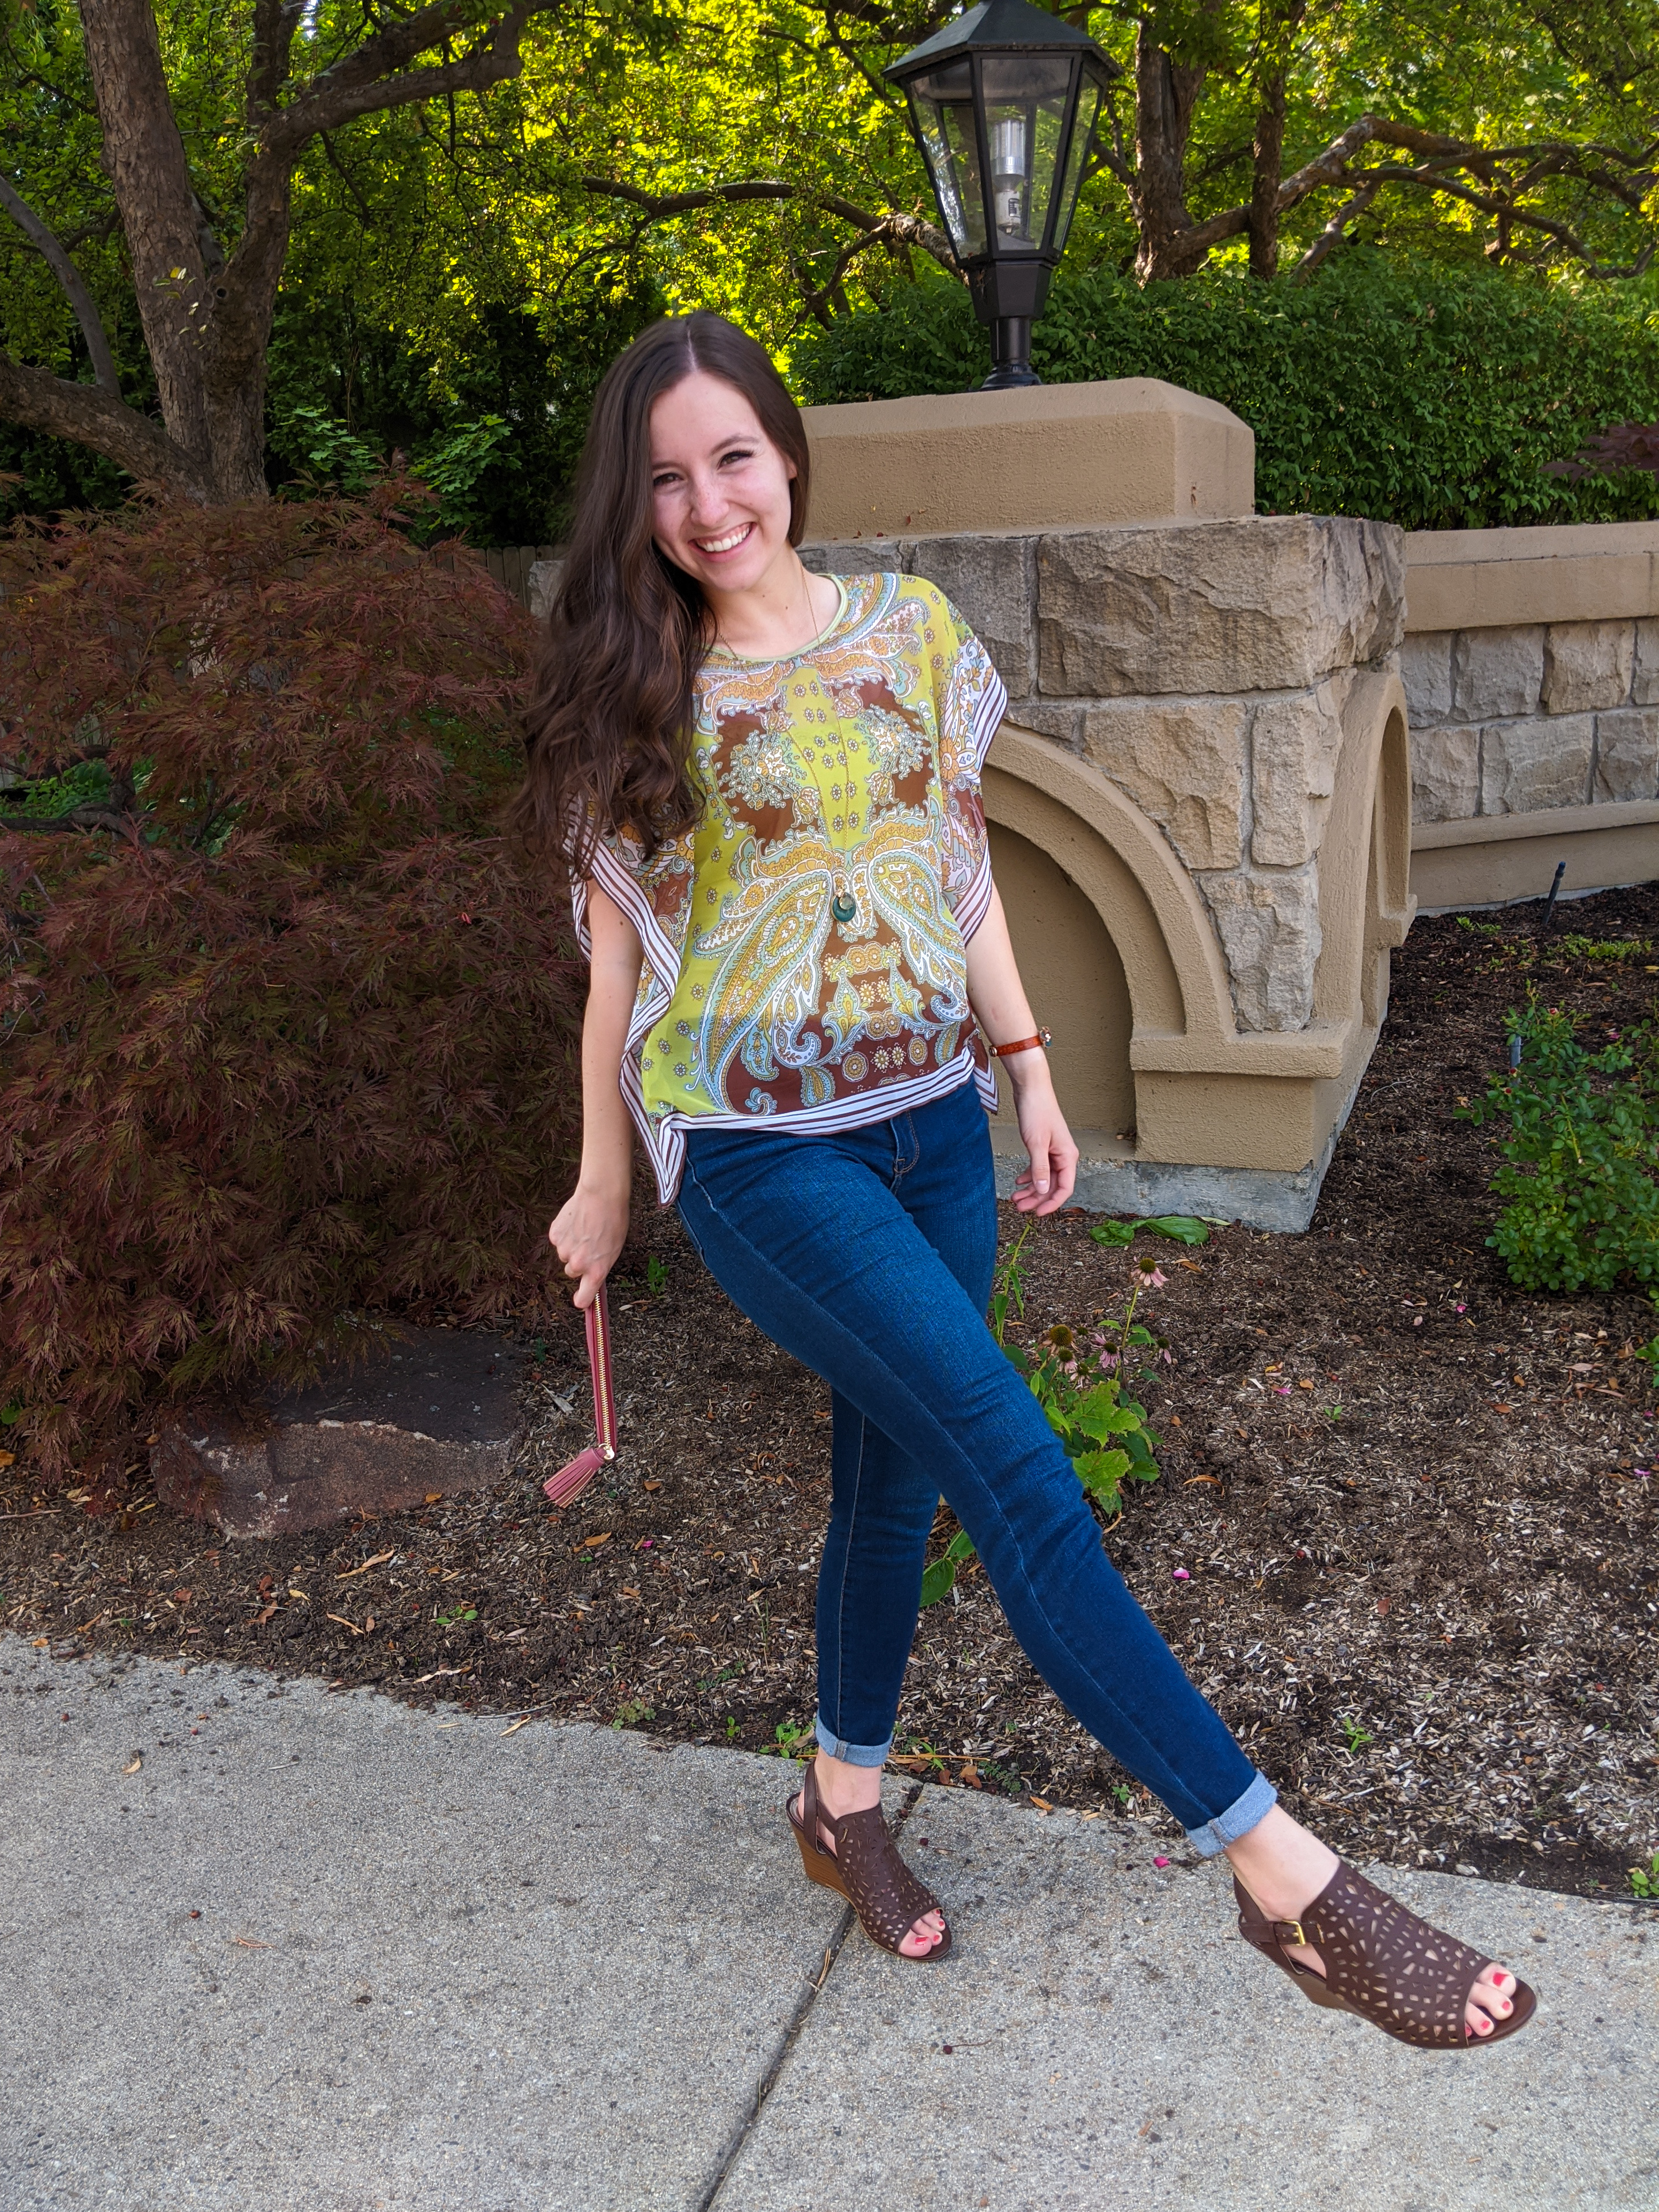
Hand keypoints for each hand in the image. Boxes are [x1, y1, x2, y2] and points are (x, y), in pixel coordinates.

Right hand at [547, 1181, 629, 1308]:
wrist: (602, 1196)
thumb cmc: (615, 1221)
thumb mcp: (614, 1249)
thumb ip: (601, 1265)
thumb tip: (592, 1276)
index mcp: (597, 1270)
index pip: (584, 1298)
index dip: (582, 1299)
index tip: (581, 1300)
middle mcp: (579, 1264)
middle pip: (572, 1272)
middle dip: (579, 1262)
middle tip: (589, 1245)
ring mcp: (564, 1250)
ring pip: (564, 1255)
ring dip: (571, 1246)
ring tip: (584, 1229)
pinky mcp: (555, 1236)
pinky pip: (558, 1240)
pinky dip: (564, 1234)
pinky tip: (575, 1222)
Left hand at [1008, 1059, 1077, 1214]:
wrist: (1031, 1089)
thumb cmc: (1037, 1111)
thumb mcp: (1036, 1143)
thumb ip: (1039, 1168)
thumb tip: (1041, 1190)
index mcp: (1067, 1157)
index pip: (1064, 1188)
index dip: (1051, 1203)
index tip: (1037, 1214)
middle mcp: (1064, 1156)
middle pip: (1052, 1186)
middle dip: (1036, 1199)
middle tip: (1019, 1208)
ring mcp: (1054, 1152)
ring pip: (1044, 1178)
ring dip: (1031, 1189)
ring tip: (1015, 1198)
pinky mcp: (1044, 1146)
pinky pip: (1039, 1167)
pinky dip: (1029, 1175)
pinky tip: (1018, 1181)